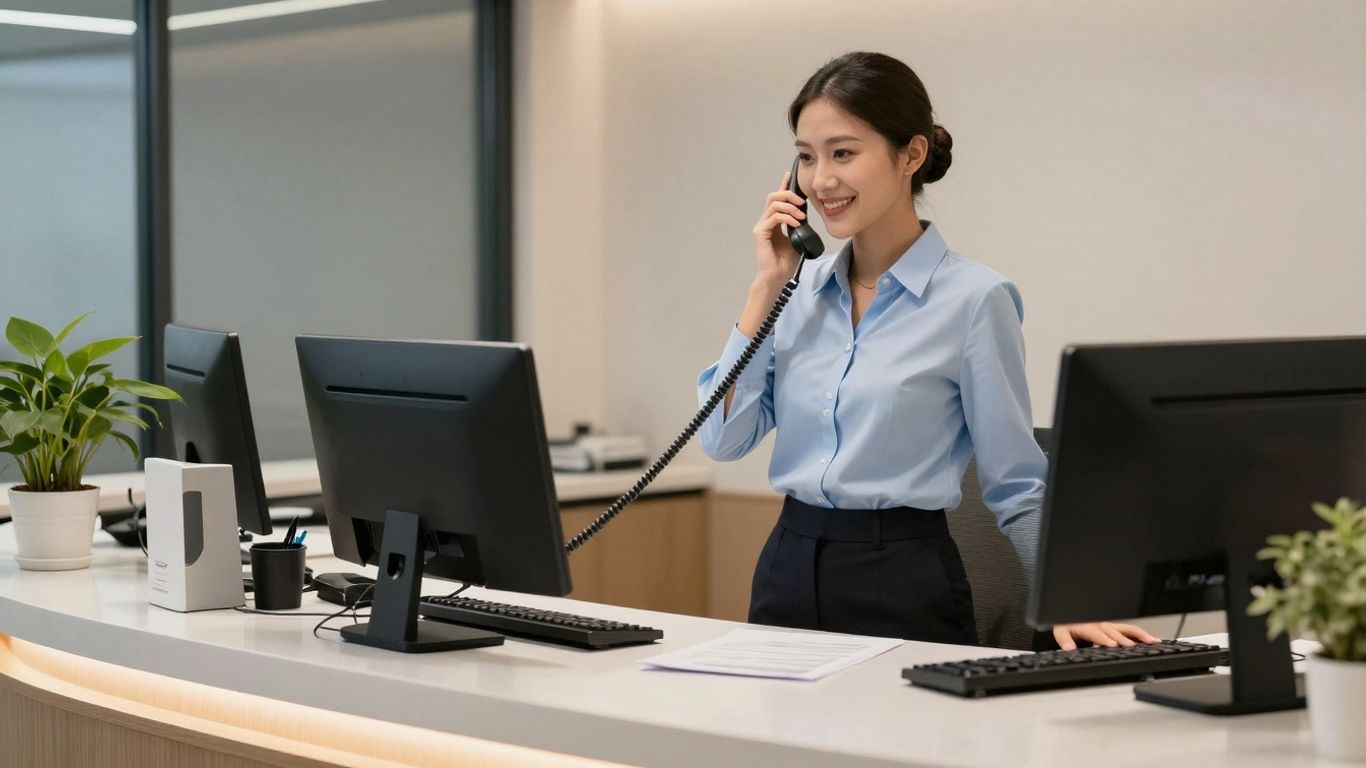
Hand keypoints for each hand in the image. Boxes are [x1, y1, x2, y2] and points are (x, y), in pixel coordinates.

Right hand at [751, 170, 806, 290]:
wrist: (777, 277)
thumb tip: (804, 213)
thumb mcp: (797, 238)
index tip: (790, 174)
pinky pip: (774, 217)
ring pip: (774, 204)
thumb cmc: (785, 262)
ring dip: (790, 207)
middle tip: (802, 202)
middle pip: (774, 196)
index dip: (783, 185)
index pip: (778, 199)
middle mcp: (766, 221)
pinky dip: (787, 217)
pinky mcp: (760, 232)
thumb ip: (798, 224)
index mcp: (774, 221)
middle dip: (789, 194)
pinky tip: (795, 223)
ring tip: (801, 216)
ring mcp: (762, 226)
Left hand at [1052, 622, 1159, 650]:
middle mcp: (1101, 624)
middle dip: (1122, 638)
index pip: (1096, 632)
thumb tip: (1069, 649)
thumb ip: (1065, 640)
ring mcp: (1110, 625)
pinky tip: (1152, 640)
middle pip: (1114, 631)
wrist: (1071, 614)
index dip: (1104, 639)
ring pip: (1126, 628)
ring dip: (1138, 635)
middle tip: (1131, 646)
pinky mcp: (1115, 627)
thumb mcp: (1061, 631)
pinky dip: (1141, 635)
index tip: (1111, 645)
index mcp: (1086, 625)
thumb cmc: (1067, 624)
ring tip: (1151, 641)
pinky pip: (1130, 629)